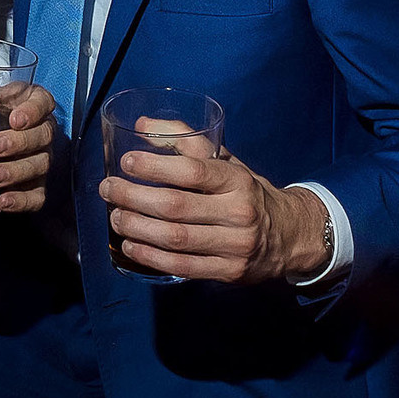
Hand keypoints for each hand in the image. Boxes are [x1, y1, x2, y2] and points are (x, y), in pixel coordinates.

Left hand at [0, 82, 56, 213]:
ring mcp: (38, 159)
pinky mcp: (34, 186)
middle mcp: (38, 130)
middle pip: (42, 135)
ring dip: (18, 171)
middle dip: (20, 142)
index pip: (43, 101)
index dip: (34, 108)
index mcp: (24, 103)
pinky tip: (3, 202)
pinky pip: (37, 195)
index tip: (15, 118)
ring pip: (40, 165)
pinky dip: (23, 200)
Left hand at [98, 135, 328, 283]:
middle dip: (133, 197)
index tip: (127, 162)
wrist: (290, 235)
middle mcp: (238, 212)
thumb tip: (142, 126)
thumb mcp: (225, 161)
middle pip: (175, 206)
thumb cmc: (246, 192)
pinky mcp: (229, 272)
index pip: (192, 171)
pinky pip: (182, 266)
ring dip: (137, 228)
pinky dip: (151, 257)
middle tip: (108, 189)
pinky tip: (131, 246)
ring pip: (175, 238)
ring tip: (115, 217)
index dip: (155, 167)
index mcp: (237, 180)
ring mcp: (235, 245)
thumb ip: (184, 140)